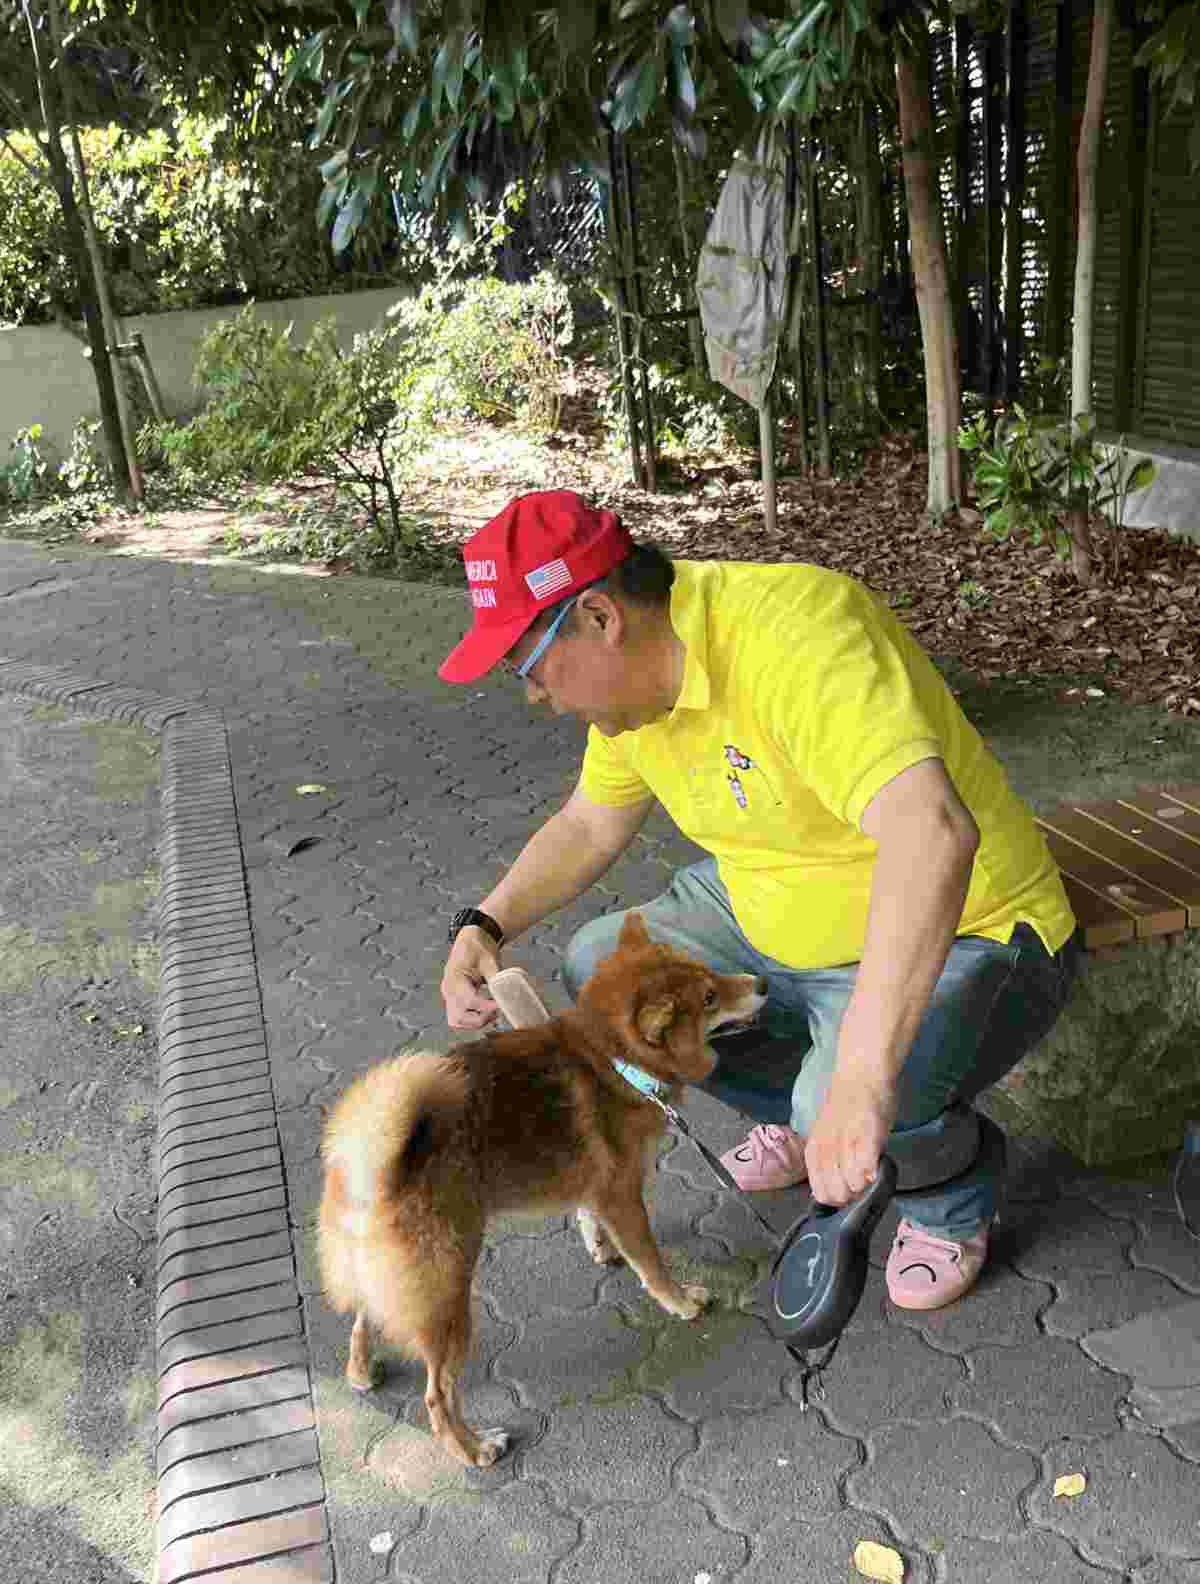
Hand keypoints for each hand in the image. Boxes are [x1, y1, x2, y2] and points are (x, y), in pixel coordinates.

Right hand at [441, 927, 501, 1030]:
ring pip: (457, 1021)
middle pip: (458, 1017)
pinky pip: (459, 1017)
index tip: (499, 1006)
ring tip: (492, 1013)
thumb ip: (496, 978)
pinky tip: (486, 1013)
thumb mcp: (489, 959)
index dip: (485, 1007)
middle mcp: (448, 989)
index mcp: (454, 977)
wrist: (470, 939)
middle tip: (496, 1011)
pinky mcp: (454, 999)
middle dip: (479, 1019)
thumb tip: (507, 994)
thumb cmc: (477, 946)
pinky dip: (472, 1020)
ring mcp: (449, 995)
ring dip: (475, 1022)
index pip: (468, 1000)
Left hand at [804, 1076, 895, 1207]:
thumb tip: (838, 1188)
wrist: (860, 1075)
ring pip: (851, 1187)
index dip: (838, 1197)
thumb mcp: (830, 1136)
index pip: (821, 1194)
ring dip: (865, 1185)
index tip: (850, 1187)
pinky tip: (878, 1162)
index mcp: (814, 1152)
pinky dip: (874, 1173)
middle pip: (836, 1195)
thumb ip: (831, 1160)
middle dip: (852, 1195)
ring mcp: (845, 1145)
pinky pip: (867, 1170)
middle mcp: (826, 1151)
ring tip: (871, 1167)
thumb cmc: (848, 1106)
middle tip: (863, 1178)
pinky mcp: (867, 1137)